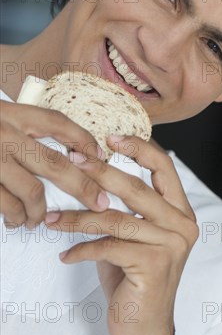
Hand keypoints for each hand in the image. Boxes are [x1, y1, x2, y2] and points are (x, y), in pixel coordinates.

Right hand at [0, 100, 109, 228]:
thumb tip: (61, 151)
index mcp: (13, 115)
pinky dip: (16, 217)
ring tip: (40, 218)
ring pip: (33, 191)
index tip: (100, 157)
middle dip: (83, 187)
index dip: (83, 140)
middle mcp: (5, 134)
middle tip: (100, 203)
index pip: (57, 123)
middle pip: (55, 163)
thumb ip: (22, 129)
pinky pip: (8, 205)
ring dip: (41, 211)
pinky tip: (18, 220)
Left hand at [45, 136, 198, 334]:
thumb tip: (94, 175)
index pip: (165, 167)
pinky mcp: (153, 265)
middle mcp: (182, 225)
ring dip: (78, 217)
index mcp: (181, 212)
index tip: (110, 136)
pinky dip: (82, 249)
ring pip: (116, 218)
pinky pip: (108, 246)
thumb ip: (128, 208)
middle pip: (137, 188)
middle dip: (100, 171)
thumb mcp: (137, 236)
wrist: (146, 327)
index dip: (139, 147)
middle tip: (73, 161)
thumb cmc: (137, 277)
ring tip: (53, 218)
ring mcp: (171, 245)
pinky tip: (67, 255)